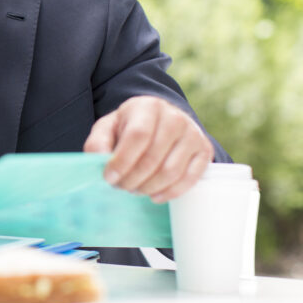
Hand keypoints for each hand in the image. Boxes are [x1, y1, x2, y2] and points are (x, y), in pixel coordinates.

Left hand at [84, 96, 212, 202]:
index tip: (109, 177)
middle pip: (153, 158)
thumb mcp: (108, 127)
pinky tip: (154, 195)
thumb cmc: (130, 126)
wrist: (162, 121)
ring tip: (135, 189)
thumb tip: (99, 163)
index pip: (138, 136)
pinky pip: (190, 179)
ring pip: (170, 172)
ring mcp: (193, 134)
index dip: (122, 161)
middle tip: (120, 187)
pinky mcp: (204, 151)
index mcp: (147, 107)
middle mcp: (174, 117)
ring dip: (148, 188)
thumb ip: (98, 143)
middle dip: (132, 179)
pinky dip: (170, 193)